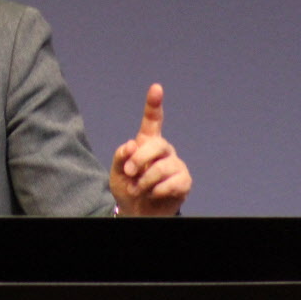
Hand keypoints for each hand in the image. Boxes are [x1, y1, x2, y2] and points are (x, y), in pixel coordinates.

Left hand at [109, 83, 191, 215]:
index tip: (156, 88)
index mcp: (147, 142)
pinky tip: (153, 194)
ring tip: (137, 189)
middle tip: (129, 173)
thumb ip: (120, 156)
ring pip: (162, 167)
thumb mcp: (116, 172)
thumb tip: (131, 145)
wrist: (137, 211)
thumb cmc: (127, 187)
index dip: (154, 104)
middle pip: (156, 144)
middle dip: (139, 159)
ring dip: (145, 181)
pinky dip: (157, 191)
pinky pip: (172, 182)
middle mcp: (163, 150)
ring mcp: (175, 165)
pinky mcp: (184, 181)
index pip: (152, 120)